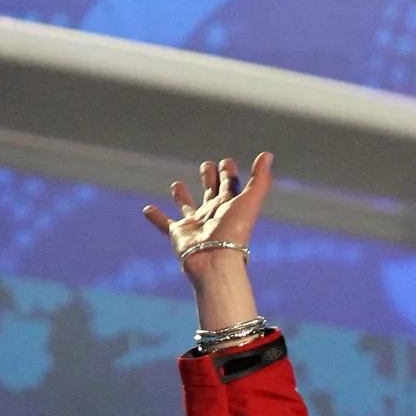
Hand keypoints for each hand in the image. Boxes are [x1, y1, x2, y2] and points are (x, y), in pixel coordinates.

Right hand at [144, 154, 271, 332]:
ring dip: (182, 196)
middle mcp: (213, 215)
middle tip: (208, 165)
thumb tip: (268, 154)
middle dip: (210, 179)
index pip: (230, 186)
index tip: (227, 162)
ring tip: (176, 184)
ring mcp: (195, 225)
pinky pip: (164, 224)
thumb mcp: (249, 201)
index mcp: (230, 207)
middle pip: (211, 194)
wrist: (215, 260)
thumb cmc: (233, 231)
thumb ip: (260, 179)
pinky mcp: (179, 234)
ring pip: (188, 207)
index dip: (229, 173)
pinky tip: (147, 210)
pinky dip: (156, 217)